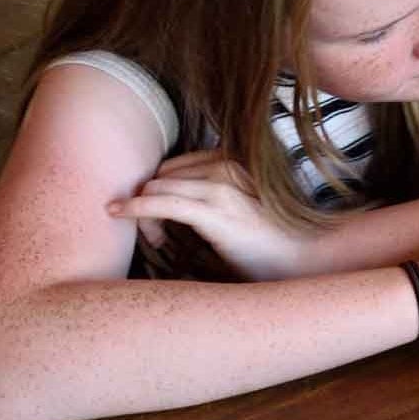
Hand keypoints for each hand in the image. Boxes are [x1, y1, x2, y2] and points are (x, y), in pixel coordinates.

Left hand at [110, 149, 318, 280]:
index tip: (160, 221)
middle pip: (161, 176)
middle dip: (147, 202)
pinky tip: (119, 213)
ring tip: (155, 242)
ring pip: (157, 188)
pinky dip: (136, 207)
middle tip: (155, 238)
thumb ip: (211, 194)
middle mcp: (225, 166)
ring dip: (142, 213)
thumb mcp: (238, 207)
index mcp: (231, 161)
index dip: (158, 190)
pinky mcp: (214, 211)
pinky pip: (163, 203)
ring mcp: (220, 187)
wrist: (300, 259)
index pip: (174, 166)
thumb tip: (171, 199)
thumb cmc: (268, 241)